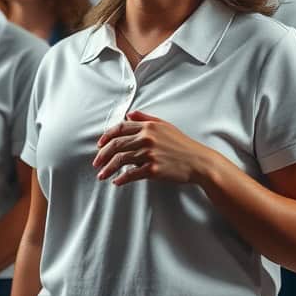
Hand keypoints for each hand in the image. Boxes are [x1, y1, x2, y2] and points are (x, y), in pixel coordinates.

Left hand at [93, 111, 211, 186]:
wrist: (198, 161)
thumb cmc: (182, 144)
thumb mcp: (165, 126)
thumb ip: (145, 118)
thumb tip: (129, 114)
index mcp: (149, 126)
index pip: (120, 128)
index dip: (106, 136)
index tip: (99, 145)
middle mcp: (147, 138)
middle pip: (116, 144)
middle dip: (103, 155)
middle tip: (96, 163)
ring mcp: (150, 154)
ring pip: (121, 160)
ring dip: (108, 168)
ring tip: (102, 175)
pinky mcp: (153, 169)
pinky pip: (131, 174)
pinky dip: (122, 179)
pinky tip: (117, 182)